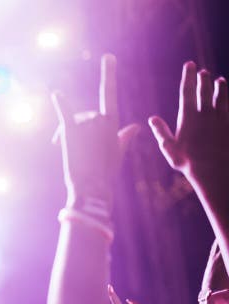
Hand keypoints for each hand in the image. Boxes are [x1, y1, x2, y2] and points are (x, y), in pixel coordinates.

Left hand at [52, 54, 139, 210]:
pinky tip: (57, 94)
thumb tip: (136, 126)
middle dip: (76, 127)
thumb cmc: (105, 172)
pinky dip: (61, 103)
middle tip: (64, 144)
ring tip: (60, 148)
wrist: (93, 187)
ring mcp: (86, 125)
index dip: (108, 74)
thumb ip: (125, 136)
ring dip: (63, 132)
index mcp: (112, 122)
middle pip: (84, 115)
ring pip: (72, 120)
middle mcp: (100, 120)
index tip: (108, 57)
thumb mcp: (117, 151)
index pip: (110, 94)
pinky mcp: (70, 132)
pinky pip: (65, 115)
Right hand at [149, 62, 228, 196]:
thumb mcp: (169, 148)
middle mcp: (205, 113)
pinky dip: (228, 99)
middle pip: (204, 90)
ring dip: (220, 87)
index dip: (188, 76)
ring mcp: (220, 118)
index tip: (190, 64)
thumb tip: (152, 118)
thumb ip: (161, 131)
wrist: (215, 169)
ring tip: (220, 80)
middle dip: (203, 79)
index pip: (187, 91)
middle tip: (203, 71)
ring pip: (221, 96)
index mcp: (188, 117)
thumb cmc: (188, 161)